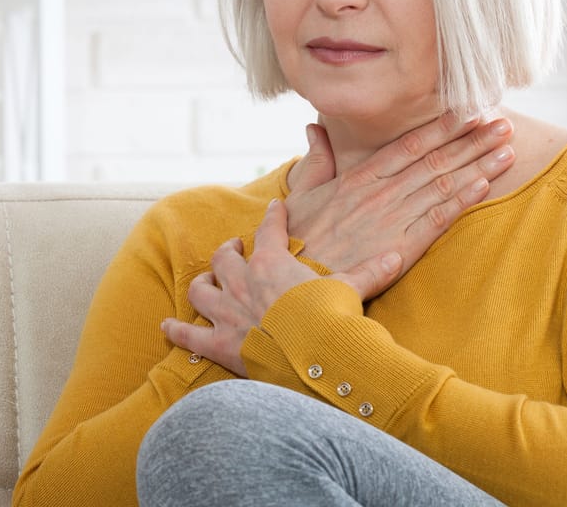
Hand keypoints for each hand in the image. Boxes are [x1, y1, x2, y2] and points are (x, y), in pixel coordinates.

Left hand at [161, 200, 403, 376]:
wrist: (313, 359)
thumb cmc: (331, 320)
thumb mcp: (351, 289)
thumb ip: (369, 272)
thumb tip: (398, 255)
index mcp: (272, 263)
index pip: (270, 229)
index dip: (273, 216)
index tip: (275, 207)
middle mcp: (243, 282)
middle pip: (225, 258)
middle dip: (228, 251)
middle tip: (235, 249)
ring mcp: (227, 313)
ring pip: (201, 289)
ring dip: (203, 283)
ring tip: (208, 281)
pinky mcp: (217, 344)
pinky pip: (187, 336)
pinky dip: (176, 332)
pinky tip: (167, 328)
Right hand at [285, 113, 514, 281]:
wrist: (294, 283)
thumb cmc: (294, 240)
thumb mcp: (301, 194)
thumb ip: (315, 160)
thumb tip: (314, 128)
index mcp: (359, 177)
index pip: (409, 144)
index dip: (441, 127)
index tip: (468, 111)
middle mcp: (379, 193)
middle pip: (435, 160)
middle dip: (472, 140)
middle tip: (503, 122)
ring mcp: (391, 220)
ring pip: (443, 185)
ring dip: (478, 164)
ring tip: (507, 148)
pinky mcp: (400, 249)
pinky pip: (437, 220)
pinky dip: (463, 201)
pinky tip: (486, 185)